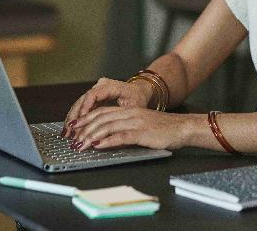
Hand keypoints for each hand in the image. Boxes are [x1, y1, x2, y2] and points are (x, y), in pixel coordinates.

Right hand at [62, 77, 150, 137]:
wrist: (139, 91)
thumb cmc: (138, 99)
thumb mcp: (133, 108)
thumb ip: (120, 118)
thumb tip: (108, 132)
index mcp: (112, 86)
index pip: (94, 94)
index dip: (85, 108)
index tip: (81, 120)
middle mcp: (101, 85)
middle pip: (83, 99)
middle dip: (75, 117)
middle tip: (70, 132)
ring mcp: (96, 90)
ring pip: (80, 104)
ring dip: (73, 119)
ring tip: (67, 134)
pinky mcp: (94, 96)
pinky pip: (82, 106)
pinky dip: (77, 118)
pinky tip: (71, 129)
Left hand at [70, 106, 190, 151]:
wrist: (183, 127)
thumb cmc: (164, 129)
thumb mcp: (142, 124)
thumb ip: (125, 127)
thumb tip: (106, 137)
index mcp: (129, 110)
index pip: (102, 112)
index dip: (86, 118)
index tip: (73, 126)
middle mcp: (130, 114)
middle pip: (101, 118)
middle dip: (84, 129)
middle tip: (72, 139)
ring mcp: (136, 122)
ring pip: (108, 127)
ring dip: (91, 136)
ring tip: (81, 144)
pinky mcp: (142, 133)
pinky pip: (121, 136)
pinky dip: (108, 141)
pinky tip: (98, 146)